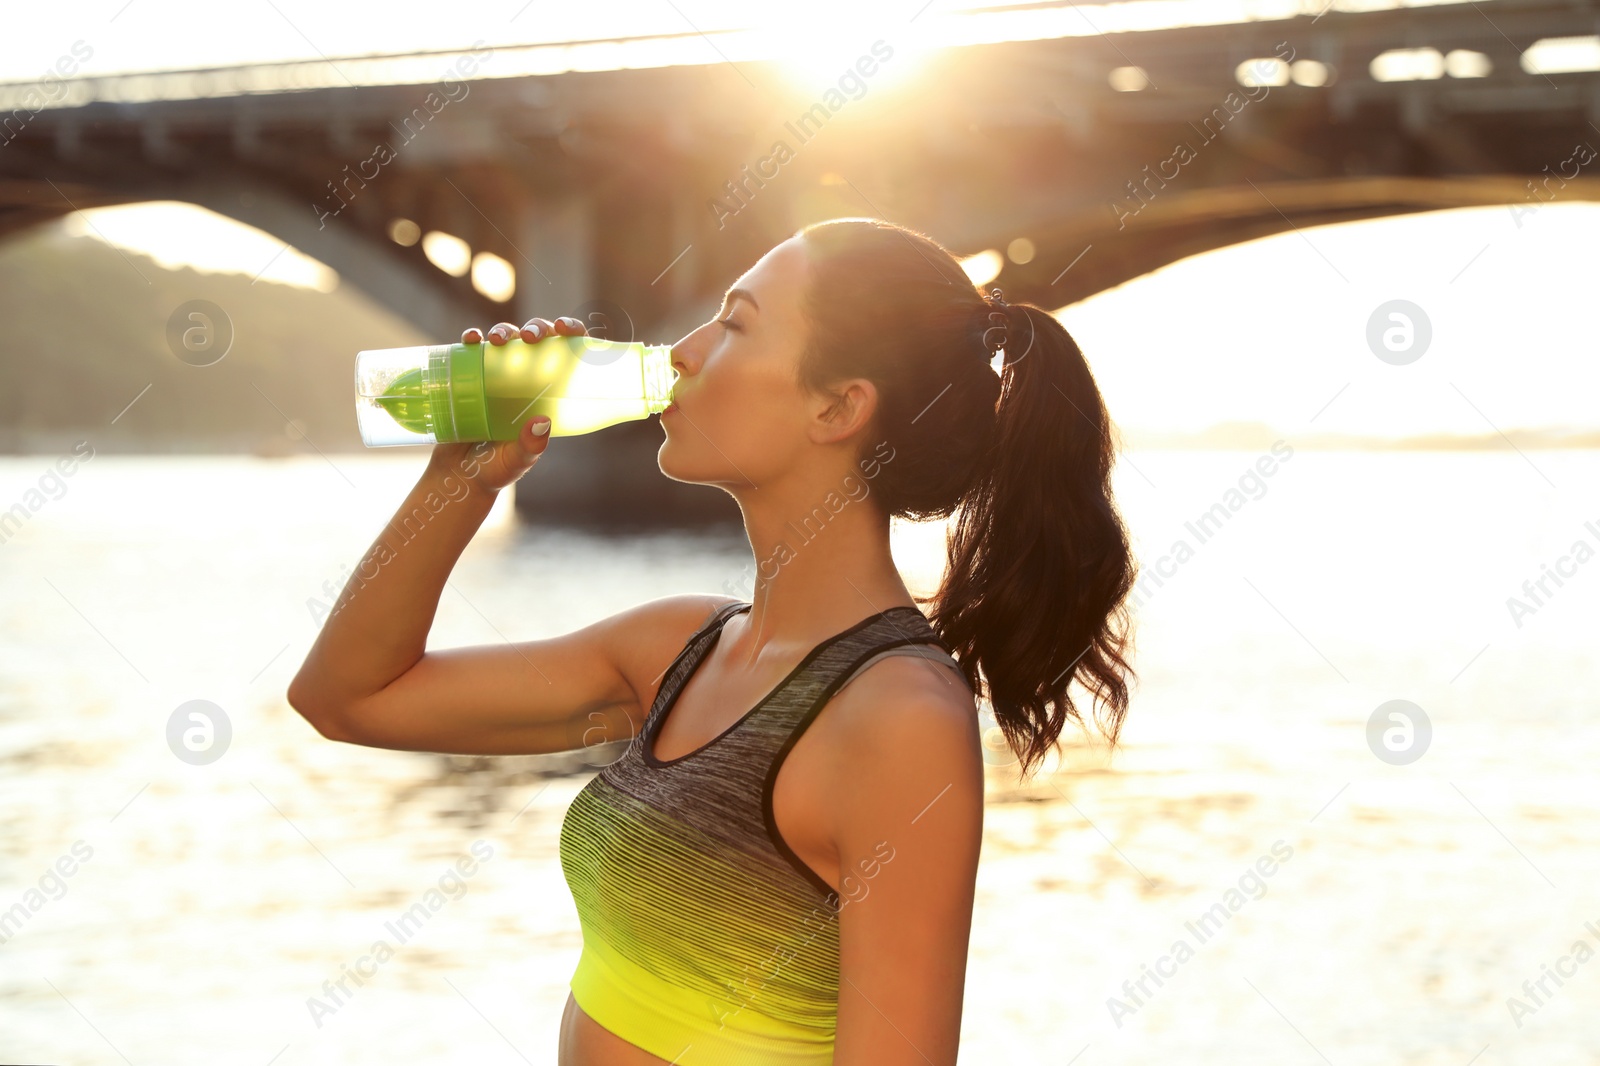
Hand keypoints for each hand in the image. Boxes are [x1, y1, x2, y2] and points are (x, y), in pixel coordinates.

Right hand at [426, 316, 588, 495]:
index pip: (566, 354)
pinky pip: (472, 351)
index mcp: (548, 393)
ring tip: (497, 339)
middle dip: (536, 328)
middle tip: (532, 336)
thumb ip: (530, 447)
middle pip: (536, 340)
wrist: (459, 475)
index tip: (566, 328)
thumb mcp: (517, 460)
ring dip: (504, 330)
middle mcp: (525, 379)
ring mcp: (496, 375)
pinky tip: (471, 339)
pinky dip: (471, 339)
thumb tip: (541, 424)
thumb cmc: (497, 469)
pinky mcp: (469, 376)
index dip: (570, 333)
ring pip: (506, 340)